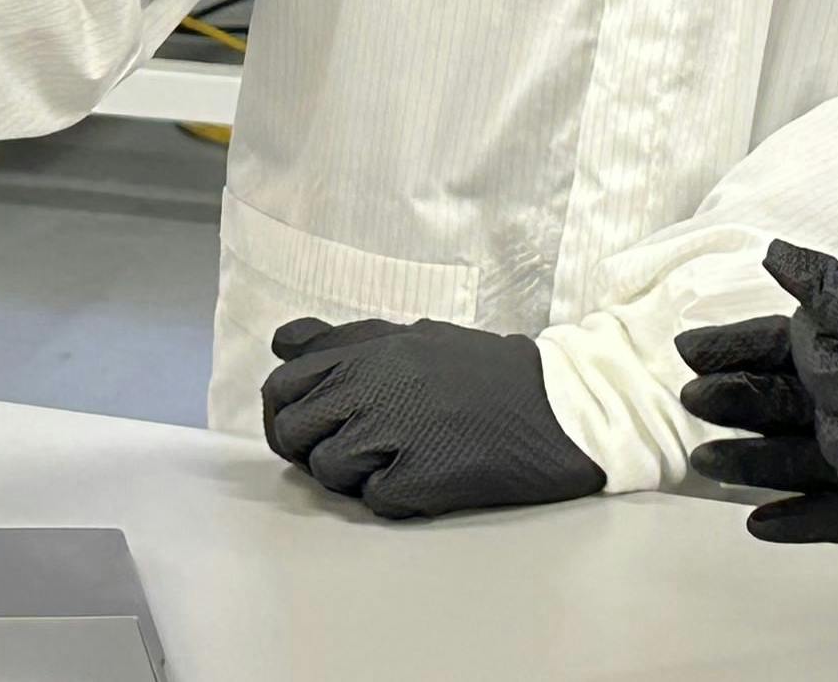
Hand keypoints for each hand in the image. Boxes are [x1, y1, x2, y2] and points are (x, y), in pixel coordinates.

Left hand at [257, 317, 606, 519]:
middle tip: (354, 448)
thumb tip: (281, 343)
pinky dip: (393, 496)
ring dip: (354, 474)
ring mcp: (392, 434)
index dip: (285, 413)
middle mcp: (371, 388)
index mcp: (367, 353)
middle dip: (312, 447)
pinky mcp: (417, 478)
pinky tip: (425, 475)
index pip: (281, 387)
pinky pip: (372, 500)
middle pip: (293, 433)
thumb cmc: (483, 371)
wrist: (556, 406)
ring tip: (398, 457)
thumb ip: (344, 341)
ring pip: (327, 472)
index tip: (309, 425)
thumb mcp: (411, 336)